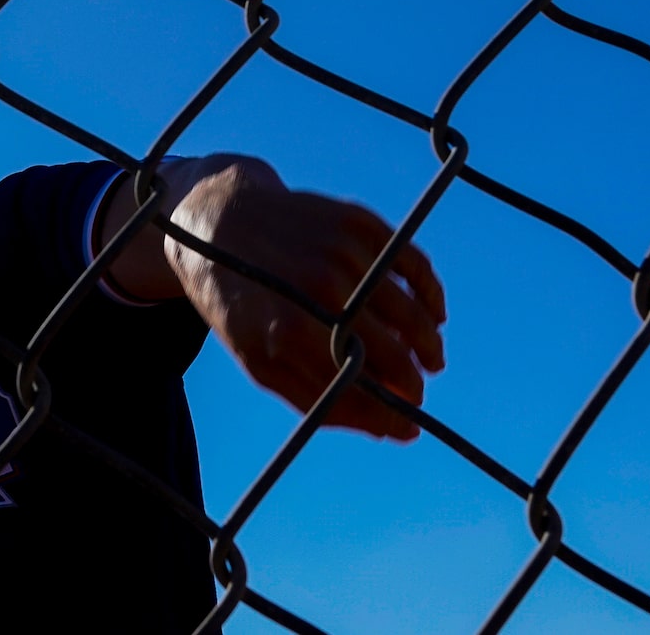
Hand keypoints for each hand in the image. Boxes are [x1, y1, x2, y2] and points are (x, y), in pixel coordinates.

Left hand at [100, 156, 445, 440]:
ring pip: (408, 308)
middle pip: (393, 349)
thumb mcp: (260, 362)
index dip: (394, 409)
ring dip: (428, 341)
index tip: (409, 421)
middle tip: (417, 390)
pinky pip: (410, 260)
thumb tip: (396, 430)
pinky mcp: (354, 219)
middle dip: (414, 380)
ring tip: (431, 357)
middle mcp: (318, 286)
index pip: (362, 385)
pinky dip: (429, 290)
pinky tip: (433, 312)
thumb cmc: (242, 305)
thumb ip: (323, 401)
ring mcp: (338, 249)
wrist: (216, 222)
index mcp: (288, 330)